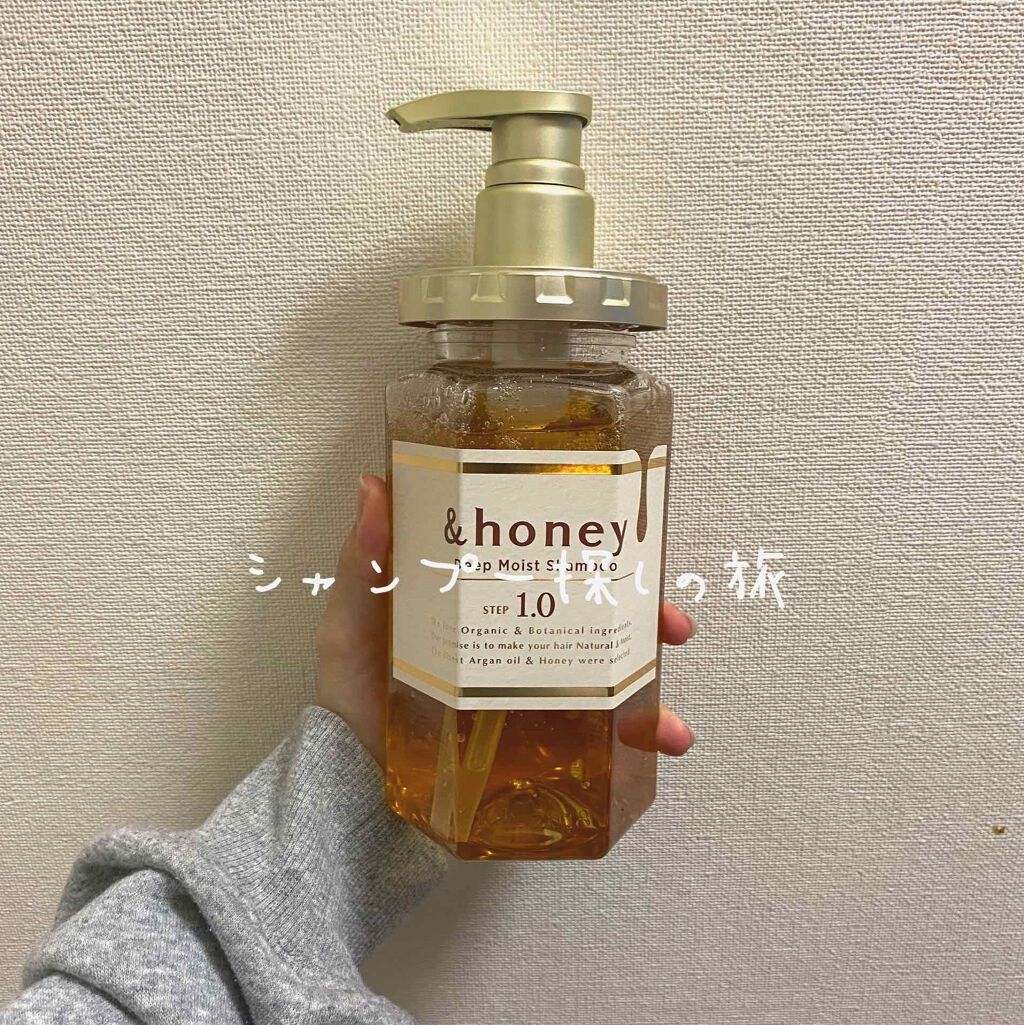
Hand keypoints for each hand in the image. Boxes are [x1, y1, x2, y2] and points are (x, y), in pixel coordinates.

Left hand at [315, 474, 697, 764]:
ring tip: (671, 719)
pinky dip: (634, 742)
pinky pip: (595, 740)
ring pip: (607, 679)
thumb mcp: (352, 619)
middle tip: (674, 624)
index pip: (550, 562)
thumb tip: (374, 485)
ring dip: (651, 691)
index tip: (632, 538)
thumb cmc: (351, 693)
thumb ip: (365, 562)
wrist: (352, 782)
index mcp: (485, 598)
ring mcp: (528, 692)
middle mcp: (517, 638)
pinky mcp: (534, 743)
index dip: (596, 549)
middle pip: (596, 616)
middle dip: (647, 616)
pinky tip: (658, 746)